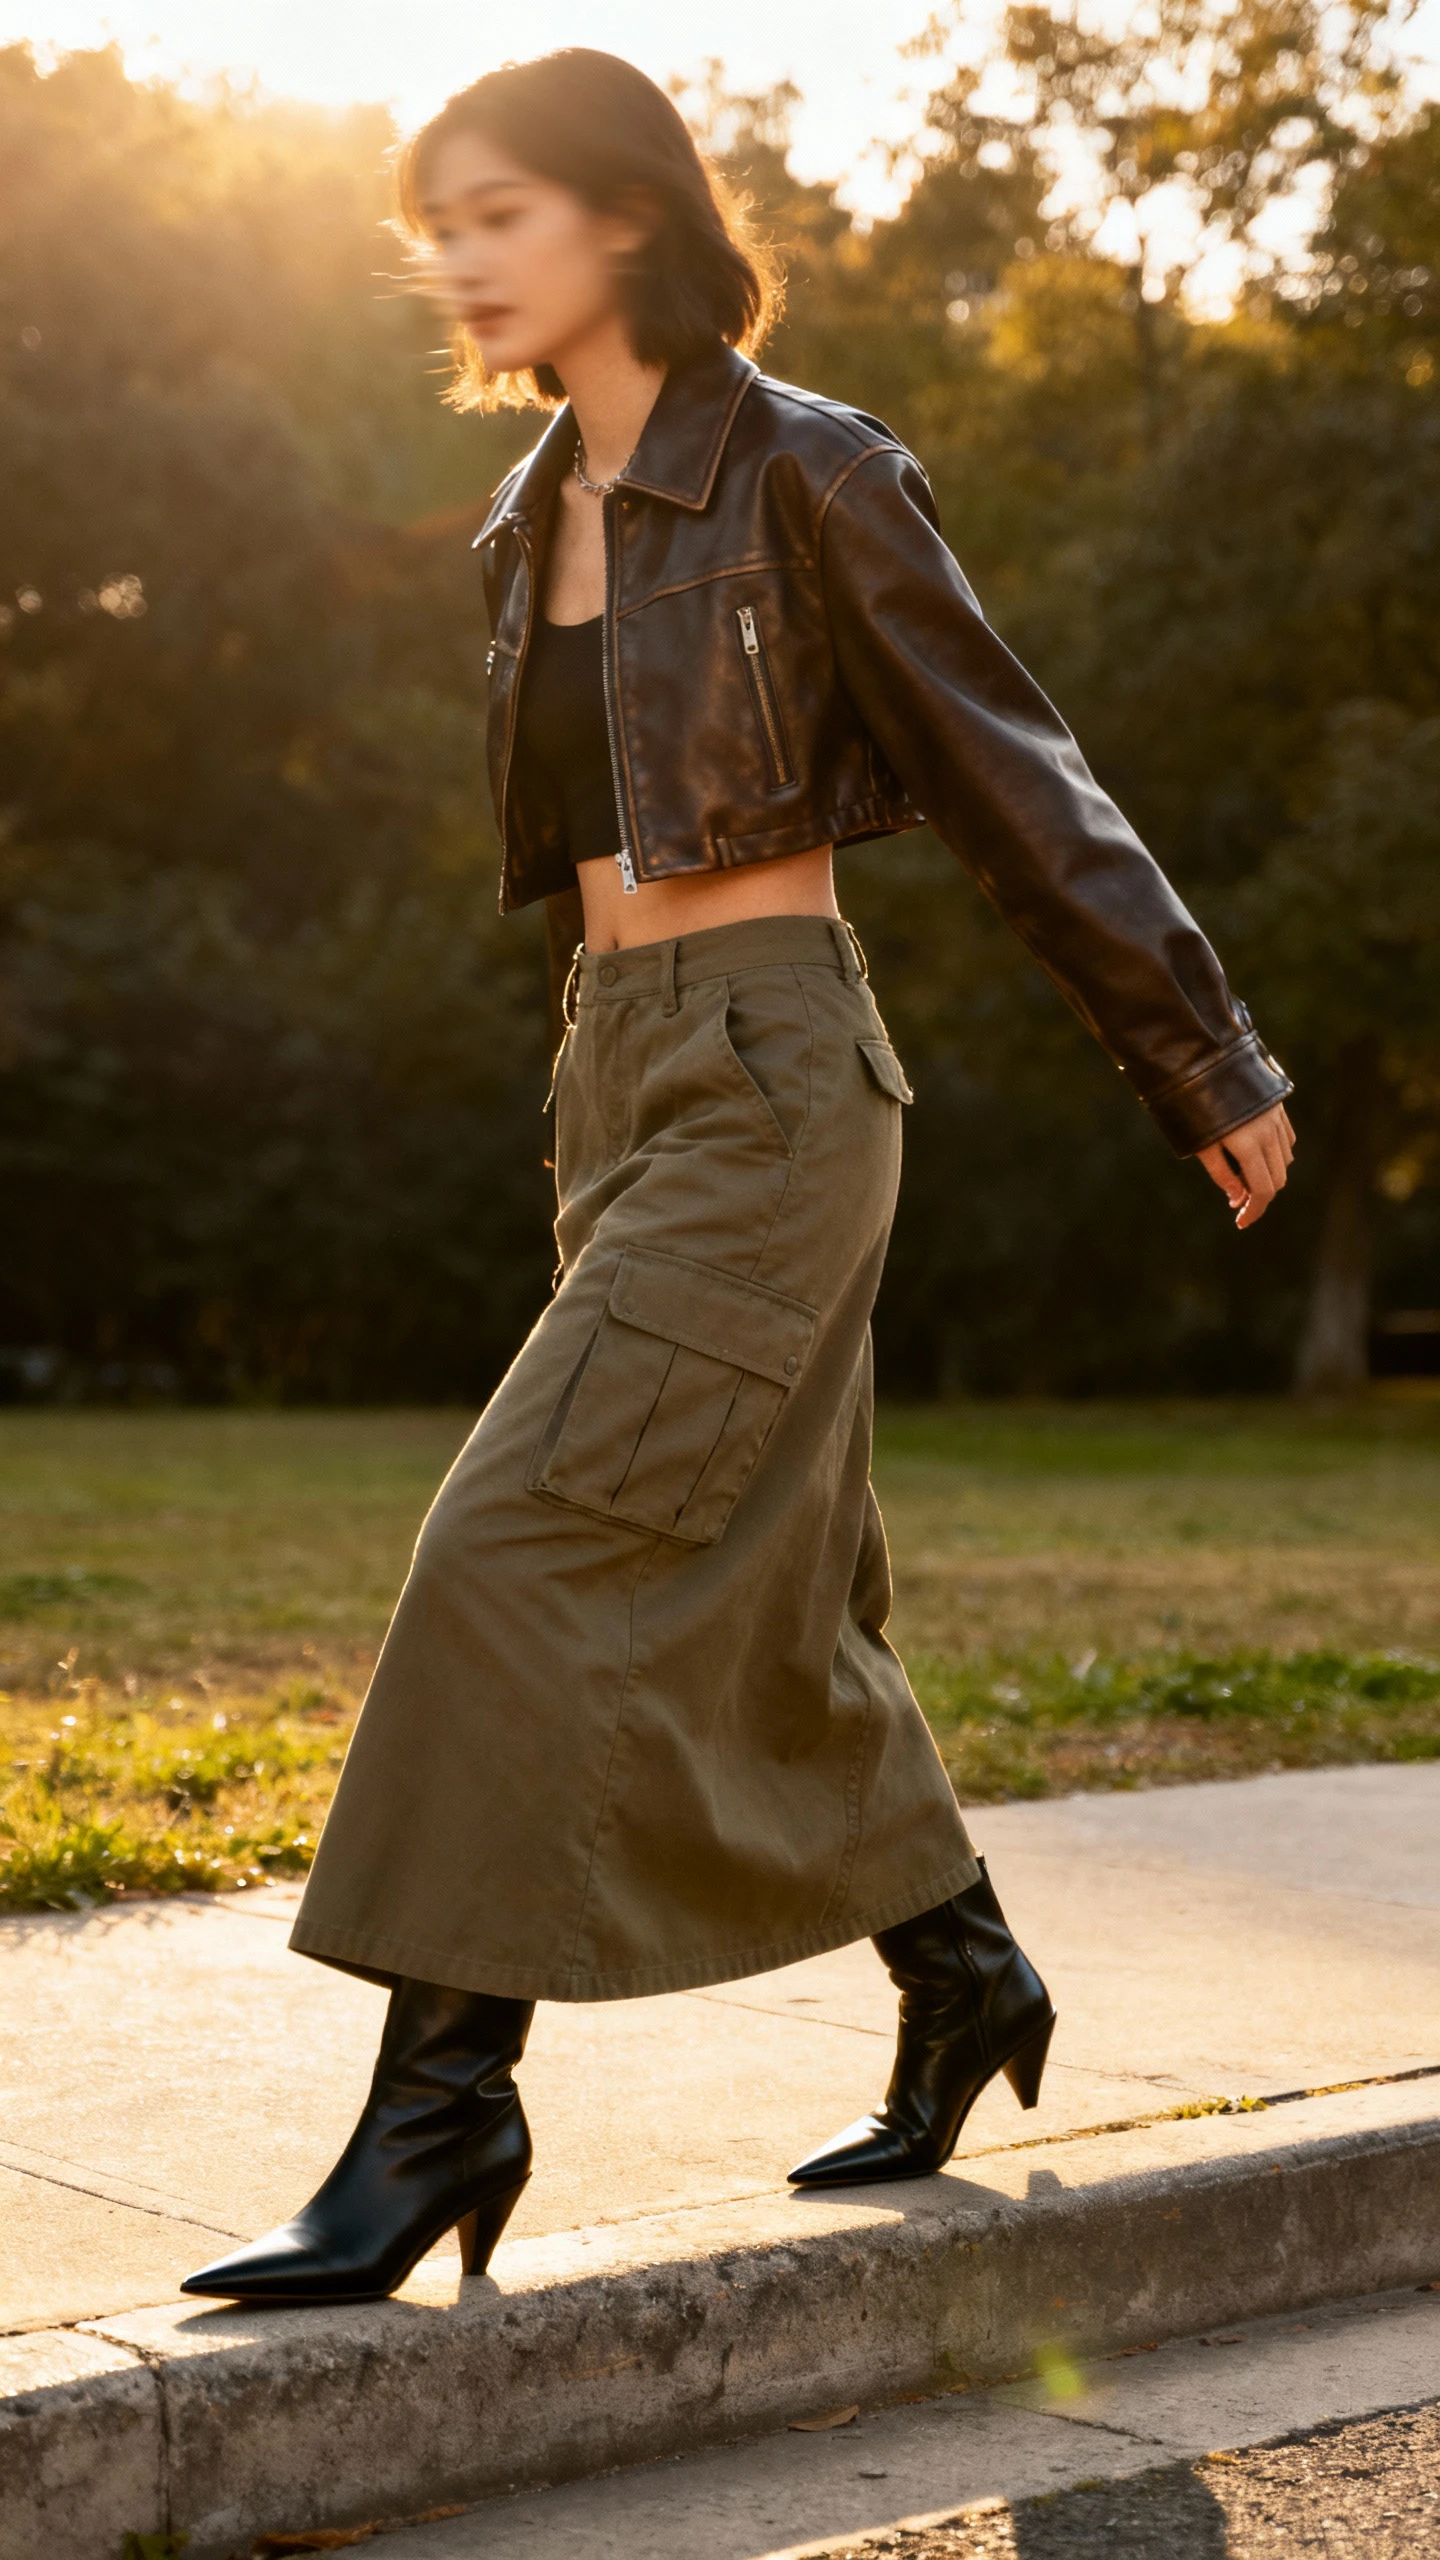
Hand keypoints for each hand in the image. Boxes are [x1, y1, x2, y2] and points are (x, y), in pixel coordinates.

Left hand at [1198, 1100, 1294, 1229]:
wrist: (1208, 1060)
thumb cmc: (1195, 1104)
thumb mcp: (1202, 1143)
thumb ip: (1222, 1174)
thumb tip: (1238, 1199)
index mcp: (1248, 1145)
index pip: (1264, 1190)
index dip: (1255, 1211)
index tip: (1241, 1222)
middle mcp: (1269, 1133)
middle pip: (1278, 1179)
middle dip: (1260, 1195)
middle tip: (1238, 1198)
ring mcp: (1277, 1120)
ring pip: (1285, 1161)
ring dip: (1269, 1175)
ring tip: (1242, 1174)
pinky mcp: (1279, 1108)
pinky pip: (1287, 1141)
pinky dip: (1277, 1155)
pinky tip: (1256, 1155)